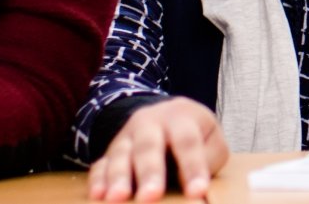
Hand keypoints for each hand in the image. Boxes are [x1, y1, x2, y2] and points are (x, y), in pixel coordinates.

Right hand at [87, 98, 225, 200]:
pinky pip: (101, 164)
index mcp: (180, 118)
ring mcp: (127, 136)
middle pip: (149, 146)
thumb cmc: (195, 134)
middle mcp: (150, 123)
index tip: (197, 191)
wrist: (164, 114)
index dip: (192, 167)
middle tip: (151, 196)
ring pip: (121, 155)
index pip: (188, 142)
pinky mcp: (110, 152)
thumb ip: (209, 157)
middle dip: (149, 172)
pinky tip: (97, 195)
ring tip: (117, 198)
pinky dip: (98, 180)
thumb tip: (192, 182)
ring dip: (118, 178)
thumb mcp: (211, 138)